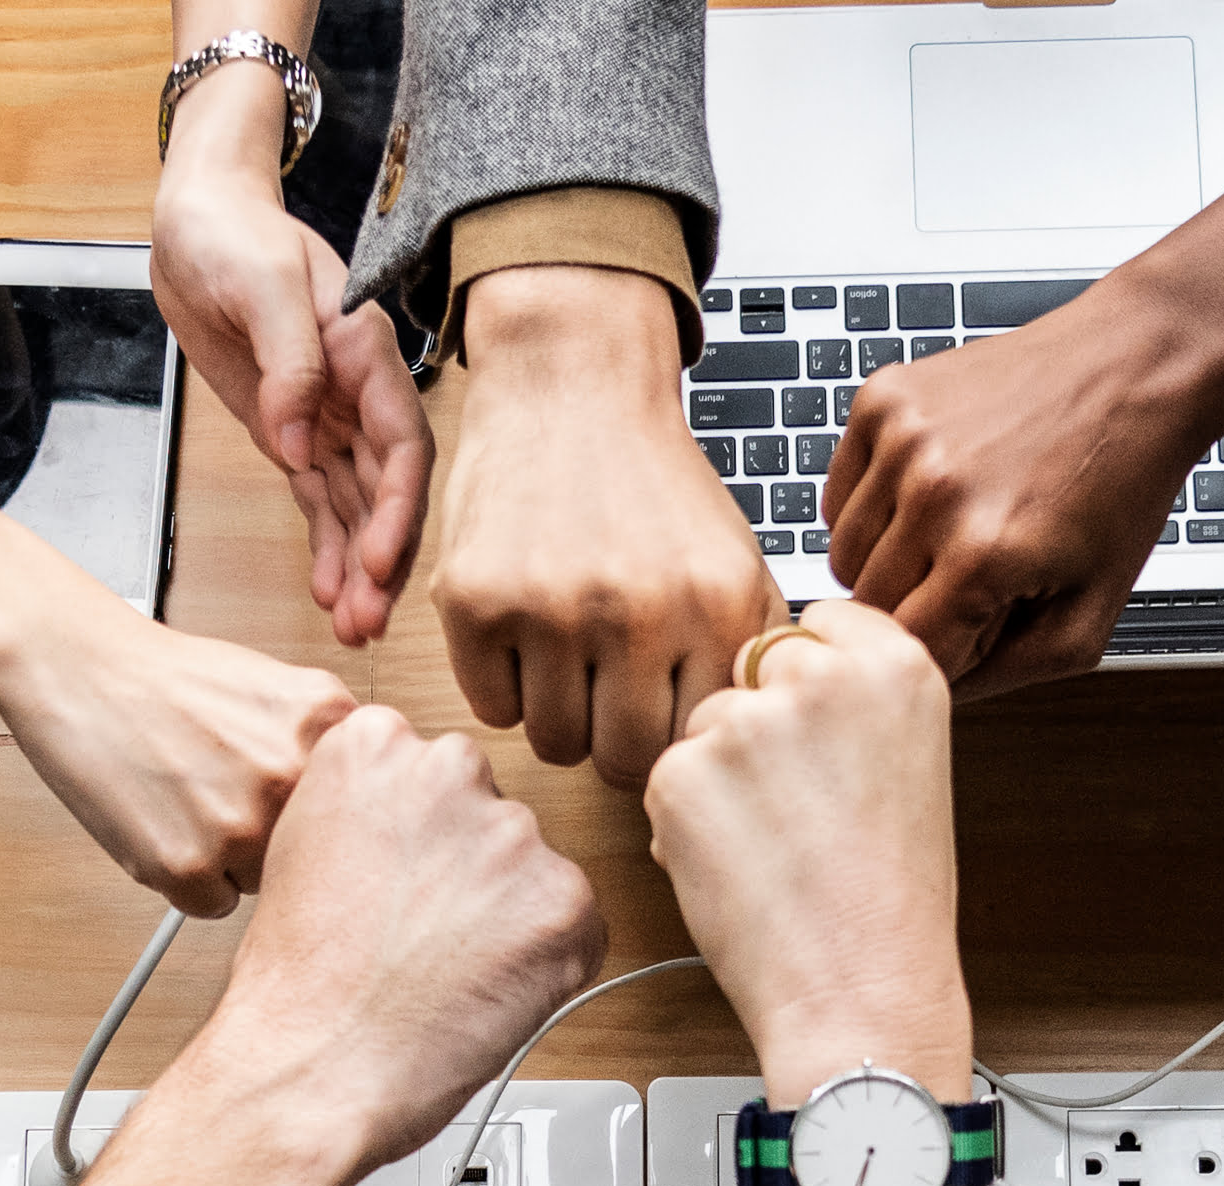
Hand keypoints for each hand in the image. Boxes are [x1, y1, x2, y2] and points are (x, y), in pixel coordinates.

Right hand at [0, 604, 354, 916]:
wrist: (82, 671)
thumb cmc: (171, 679)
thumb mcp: (280, 688)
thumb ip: (331, 746)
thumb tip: (376, 808)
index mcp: (328, 725)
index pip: (362, 809)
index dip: (325, 813)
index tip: (299, 806)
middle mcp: (292, 775)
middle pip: (317, 852)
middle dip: (279, 836)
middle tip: (227, 794)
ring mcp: (240, 826)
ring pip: (266, 884)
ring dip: (233, 860)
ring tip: (190, 800)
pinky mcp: (187, 867)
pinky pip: (214, 905)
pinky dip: (189, 880)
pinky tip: (166, 825)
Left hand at [152, 77, 427, 643]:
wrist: (197, 220)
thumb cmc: (233, 234)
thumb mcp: (262, 283)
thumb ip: (290, 361)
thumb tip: (297, 439)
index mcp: (365, 351)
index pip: (402, 442)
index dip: (398, 507)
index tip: (378, 560)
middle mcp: (358, 391)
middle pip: (387, 490)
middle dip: (383, 558)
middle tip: (368, 621)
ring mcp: (327, 416)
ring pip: (356, 507)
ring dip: (358, 568)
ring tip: (352, 629)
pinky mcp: (292, 432)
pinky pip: (319, 501)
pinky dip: (326, 548)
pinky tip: (330, 595)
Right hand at [177, 704, 610, 1172]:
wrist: (314, 1066)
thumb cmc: (297, 982)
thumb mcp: (303, 847)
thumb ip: (371, 809)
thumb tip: (421, 823)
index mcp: (374, 743)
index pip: (430, 770)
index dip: (416, 838)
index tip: (396, 878)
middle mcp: (449, 769)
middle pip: (487, 812)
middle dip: (468, 869)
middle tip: (421, 934)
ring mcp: (513, 834)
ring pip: (531, 871)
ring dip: (507, 917)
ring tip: (443, 973)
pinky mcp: (565, 900)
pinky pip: (574, 927)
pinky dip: (544, 965)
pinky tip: (481, 994)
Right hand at [429, 266, 784, 783]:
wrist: (573, 386)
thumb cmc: (654, 485)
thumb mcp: (734, 559)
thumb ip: (748, 654)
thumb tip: (747, 747)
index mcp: (716, 606)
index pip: (696, 744)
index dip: (675, 741)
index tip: (660, 717)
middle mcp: (637, 612)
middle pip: (622, 761)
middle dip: (615, 740)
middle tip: (609, 697)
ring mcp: (549, 608)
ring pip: (553, 743)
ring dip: (559, 715)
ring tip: (568, 659)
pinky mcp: (475, 600)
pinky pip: (491, 708)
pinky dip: (504, 686)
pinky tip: (523, 635)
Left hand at [641, 601, 969, 1101]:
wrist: (863, 989)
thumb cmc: (891, 901)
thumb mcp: (908, 765)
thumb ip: (854, 703)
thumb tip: (785, 675)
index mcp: (896, 664)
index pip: (816, 626)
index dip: (807, 686)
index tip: (820, 735)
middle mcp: (821, 676)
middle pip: (752, 668)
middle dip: (758, 727)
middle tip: (799, 809)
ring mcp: (746, 721)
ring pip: (704, 725)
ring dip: (719, 778)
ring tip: (777, 850)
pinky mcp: (682, 772)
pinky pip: (667, 779)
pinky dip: (686, 824)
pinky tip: (740, 870)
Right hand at [824, 288, 1220, 697]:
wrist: (1134, 365)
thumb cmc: (1122, 482)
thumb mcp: (1092, 614)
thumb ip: (1008, 674)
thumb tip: (937, 693)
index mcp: (983, 555)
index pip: (908, 653)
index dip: (945, 652)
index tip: (977, 629)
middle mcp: (932, 492)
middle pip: (867, 607)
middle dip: (915, 607)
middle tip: (973, 579)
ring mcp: (901, 439)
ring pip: (842, 553)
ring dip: (889, 559)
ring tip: (953, 532)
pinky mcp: (882, 400)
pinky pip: (838, 494)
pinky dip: (874, 506)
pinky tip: (931, 492)